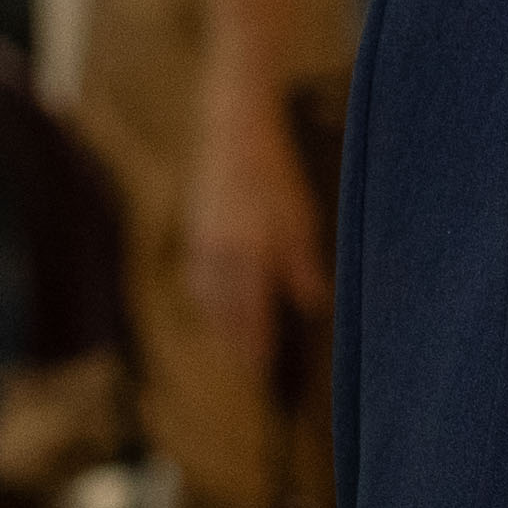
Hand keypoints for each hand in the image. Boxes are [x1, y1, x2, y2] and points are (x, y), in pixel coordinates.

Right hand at [184, 82, 323, 378]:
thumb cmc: (275, 173)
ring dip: (222, 327)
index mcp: (249, 251)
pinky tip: (216, 311)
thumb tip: (314, 305)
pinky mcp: (193, 236)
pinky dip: (207, 302)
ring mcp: (201, 245)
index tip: (264, 369)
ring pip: (208, 301)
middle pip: (226, 314)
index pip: (252, 312)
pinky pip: (197, 281)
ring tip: (236, 349)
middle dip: (238, 344)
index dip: (257, 343)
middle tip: (251, 372)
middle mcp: (219, 254)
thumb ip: (303, 264)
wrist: (233, 135)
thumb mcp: (300, 216)